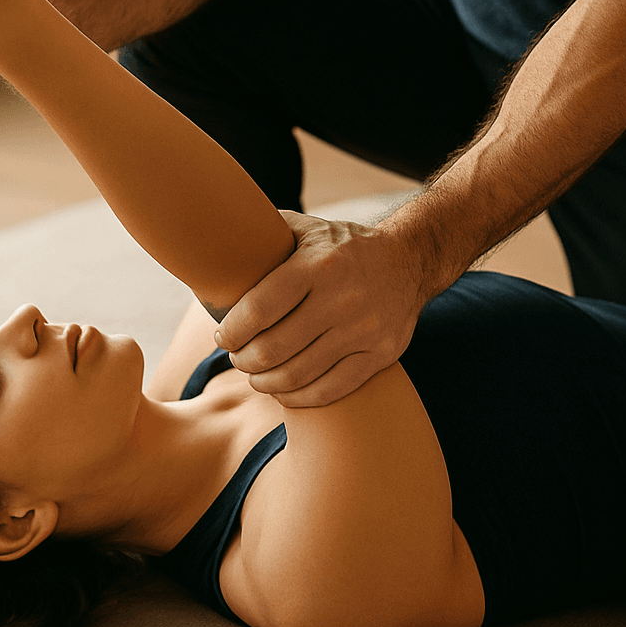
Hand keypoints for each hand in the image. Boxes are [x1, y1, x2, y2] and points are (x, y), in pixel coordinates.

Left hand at [215, 210, 443, 406]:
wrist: (409, 258)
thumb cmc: (343, 246)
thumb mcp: (307, 229)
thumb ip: (265, 236)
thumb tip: (216, 245)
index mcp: (318, 264)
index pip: (260, 309)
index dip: (232, 331)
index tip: (223, 337)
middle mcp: (343, 298)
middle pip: (274, 348)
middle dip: (244, 360)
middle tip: (237, 357)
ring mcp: (365, 330)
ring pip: (298, 375)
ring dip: (265, 382)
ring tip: (255, 375)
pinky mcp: (382, 354)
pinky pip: (331, 390)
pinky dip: (298, 397)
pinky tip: (283, 390)